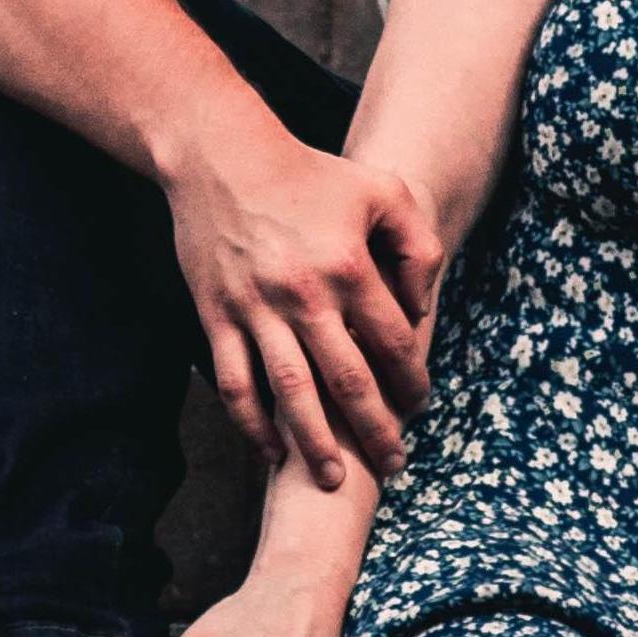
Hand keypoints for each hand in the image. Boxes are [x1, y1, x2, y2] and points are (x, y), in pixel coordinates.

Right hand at [166, 121, 441, 487]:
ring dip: (315, 442)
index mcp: (348, 265)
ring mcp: (255, 309)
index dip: (412, 378)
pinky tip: (271, 452)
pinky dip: (251, 424)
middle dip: (374, 429)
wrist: (222, 157)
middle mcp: (303, 294)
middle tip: (393, 463)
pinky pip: (234, 383)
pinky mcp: (216, 316)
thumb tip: (421, 306)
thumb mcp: (382, 190)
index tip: (419, 403)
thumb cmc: (309, 174)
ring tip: (335, 479)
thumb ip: (416, 244)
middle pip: (347, 380)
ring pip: (290, 393)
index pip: (393, 340)